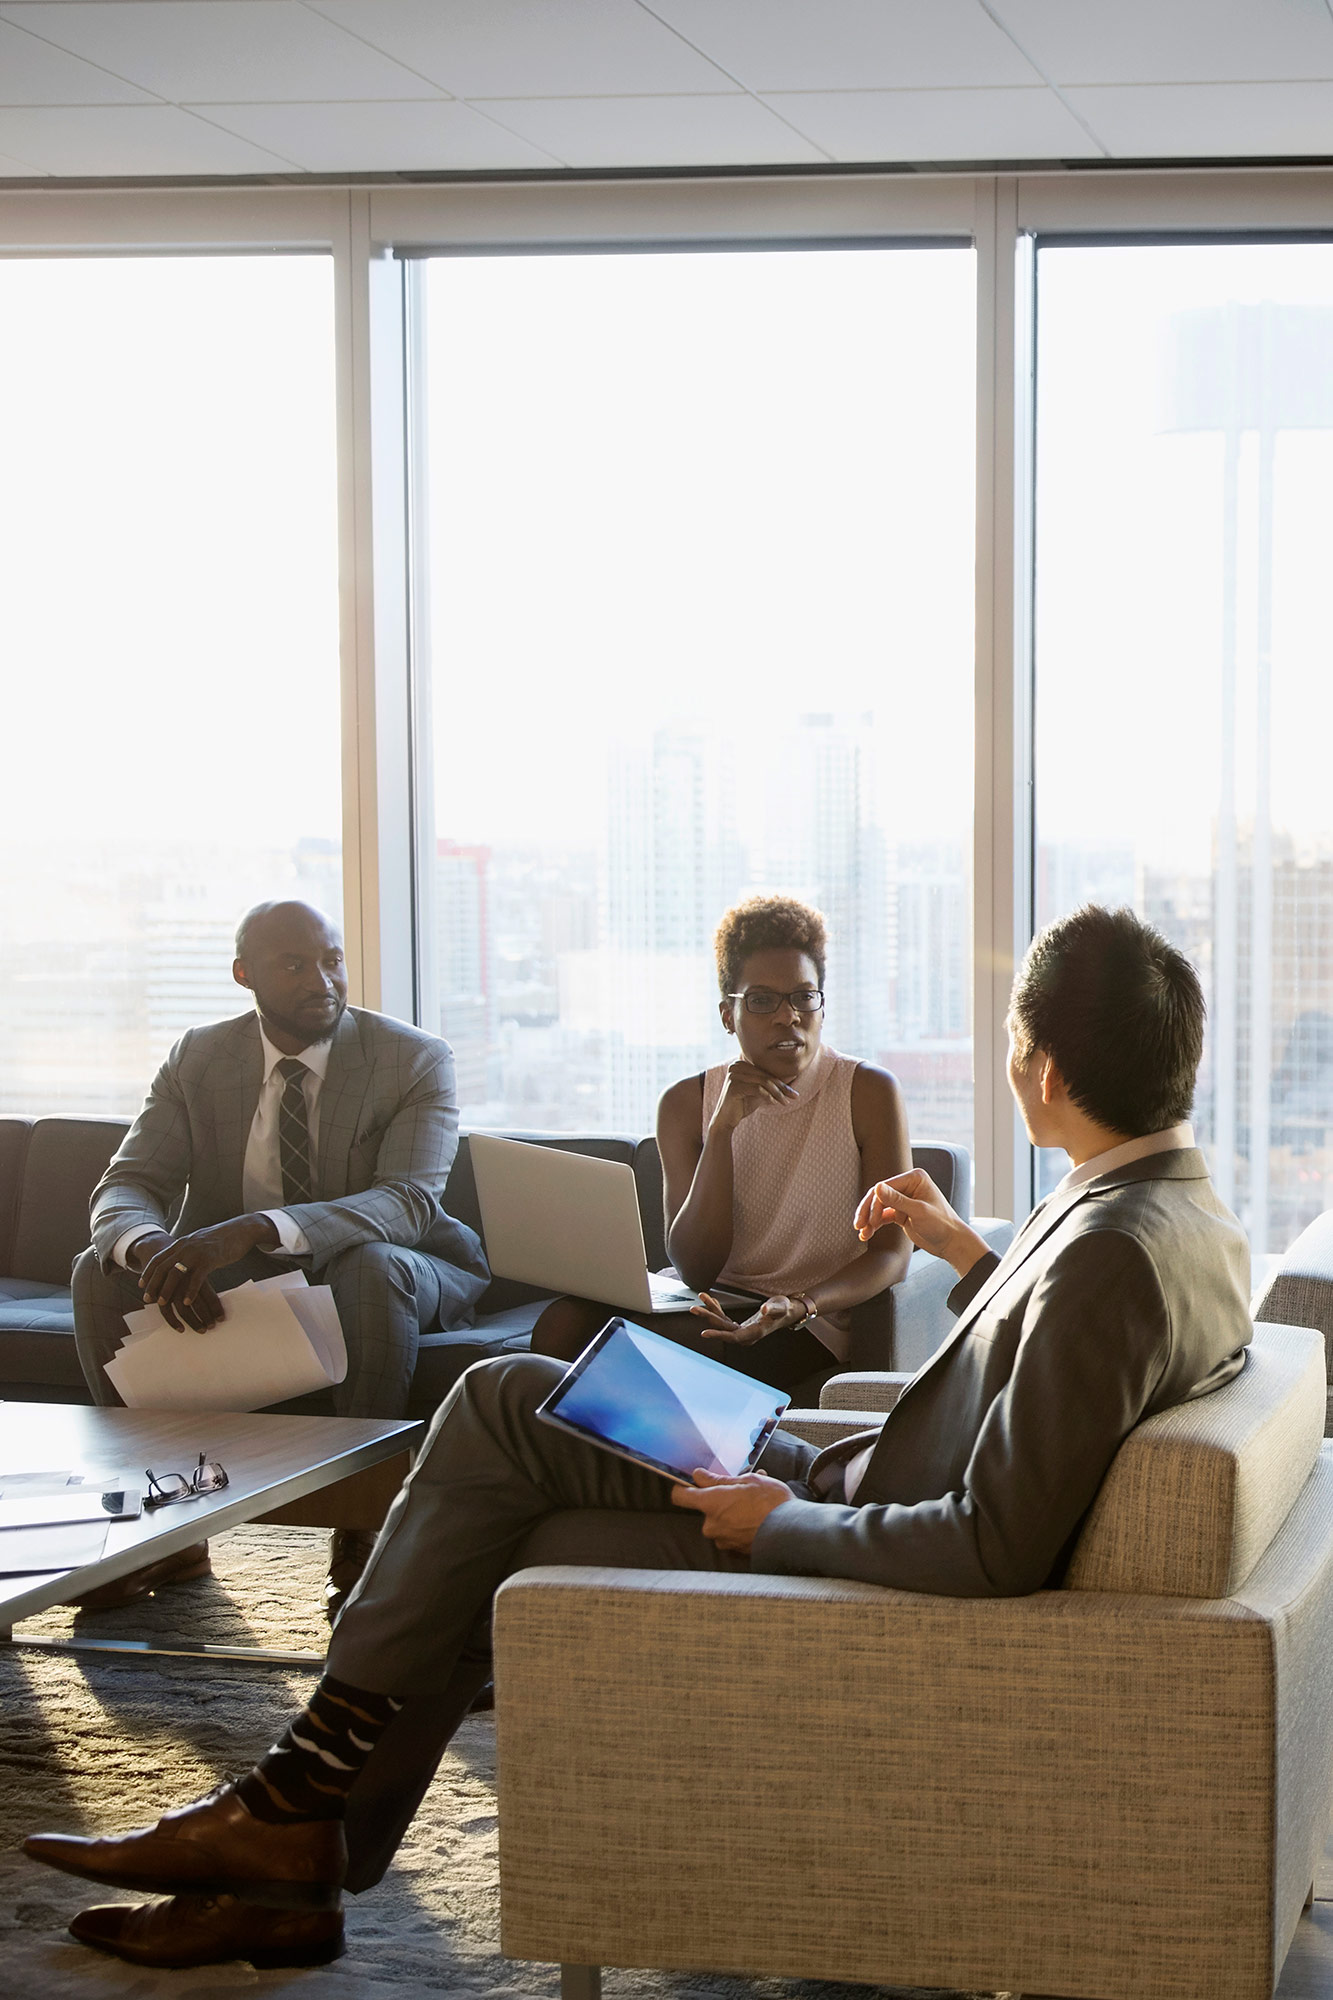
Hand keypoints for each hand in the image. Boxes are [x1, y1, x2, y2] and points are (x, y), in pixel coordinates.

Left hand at [137, 1214, 279, 1331]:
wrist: (241, 1230)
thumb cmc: (221, 1239)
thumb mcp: (198, 1242)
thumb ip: (187, 1250)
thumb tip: (178, 1261)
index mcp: (181, 1243)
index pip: (158, 1258)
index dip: (148, 1272)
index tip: (141, 1285)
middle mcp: (185, 1246)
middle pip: (162, 1267)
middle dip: (153, 1284)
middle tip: (147, 1299)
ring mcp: (197, 1253)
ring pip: (175, 1273)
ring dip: (167, 1290)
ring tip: (162, 1303)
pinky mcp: (210, 1259)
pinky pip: (196, 1278)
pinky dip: (190, 1291)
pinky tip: (187, 1302)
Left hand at [671, 1468, 793, 1554]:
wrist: (792, 1532)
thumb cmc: (771, 1503)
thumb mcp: (747, 1481)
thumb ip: (718, 1480)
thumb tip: (699, 1475)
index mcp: (711, 1504)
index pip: (680, 1497)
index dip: (683, 1488)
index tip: (691, 1484)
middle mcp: (712, 1525)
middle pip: (706, 1510)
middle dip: (721, 1501)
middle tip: (741, 1492)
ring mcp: (723, 1540)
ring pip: (721, 1521)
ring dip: (732, 1513)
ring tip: (754, 1505)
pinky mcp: (734, 1551)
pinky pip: (731, 1533)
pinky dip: (740, 1526)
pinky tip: (757, 1518)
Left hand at [690, 1292, 803, 1345]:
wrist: (787, 1311)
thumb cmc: (784, 1309)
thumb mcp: (780, 1306)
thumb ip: (772, 1308)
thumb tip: (764, 1310)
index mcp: (754, 1333)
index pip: (733, 1337)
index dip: (718, 1335)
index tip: (704, 1333)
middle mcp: (746, 1335)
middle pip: (723, 1328)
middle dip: (708, 1318)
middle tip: (694, 1308)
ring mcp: (742, 1331)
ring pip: (721, 1323)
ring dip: (710, 1311)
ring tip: (701, 1297)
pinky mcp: (740, 1326)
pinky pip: (725, 1318)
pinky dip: (717, 1309)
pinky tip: (711, 1300)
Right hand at [709, 1060, 797, 1134]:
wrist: (725, 1119)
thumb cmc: (742, 1104)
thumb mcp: (758, 1093)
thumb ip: (770, 1086)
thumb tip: (790, 1087)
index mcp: (741, 1064)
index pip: (765, 1073)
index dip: (781, 1083)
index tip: (793, 1093)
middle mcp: (736, 1066)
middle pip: (765, 1076)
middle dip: (782, 1088)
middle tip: (794, 1097)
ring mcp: (733, 1075)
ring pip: (763, 1082)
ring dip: (777, 1093)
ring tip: (785, 1102)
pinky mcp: (733, 1086)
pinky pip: (757, 1089)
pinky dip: (768, 1096)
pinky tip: (774, 1103)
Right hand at [854, 1170, 986, 1276]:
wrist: (951, 1243)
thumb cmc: (942, 1224)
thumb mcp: (918, 1212)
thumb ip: (897, 1200)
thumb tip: (877, 1188)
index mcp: (915, 1178)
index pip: (886, 1187)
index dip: (874, 1203)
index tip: (869, 1220)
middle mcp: (908, 1186)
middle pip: (879, 1195)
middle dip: (868, 1211)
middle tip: (859, 1226)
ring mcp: (904, 1199)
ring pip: (878, 1206)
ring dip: (869, 1219)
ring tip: (862, 1233)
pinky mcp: (901, 1212)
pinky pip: (882, 1216)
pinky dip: (874, 1225)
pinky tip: (866, 1234)